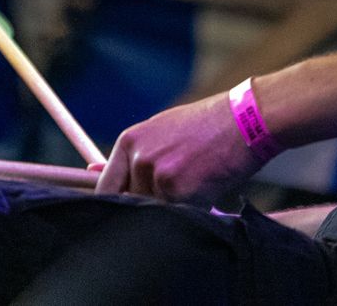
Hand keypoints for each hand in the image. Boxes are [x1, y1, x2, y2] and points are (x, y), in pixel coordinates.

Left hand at [92, 92, 266, 202]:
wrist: (245, 119)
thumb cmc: (207, 125)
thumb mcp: (162, 130)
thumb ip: (133, 155)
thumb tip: (91, 171)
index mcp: (129, 142)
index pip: (106, 187)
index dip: (115, 204)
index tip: (124, 213)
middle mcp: (138, 158)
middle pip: (131, 203)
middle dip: (151, 206)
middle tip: (178, 192)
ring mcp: (156, 175)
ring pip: (157, 210)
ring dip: (175, 207)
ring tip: (198, 182)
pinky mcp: (178, 191)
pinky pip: (179, 215)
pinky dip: (194, 210)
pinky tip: (209, 187)